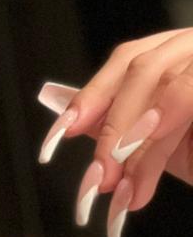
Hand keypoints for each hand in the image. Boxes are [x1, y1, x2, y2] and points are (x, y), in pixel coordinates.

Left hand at [36, 28, 192, 236]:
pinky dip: (171, 125)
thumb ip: (132, 134)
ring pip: (177, 86)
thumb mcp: (170, 144)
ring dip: (148, 139)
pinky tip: (157, 152)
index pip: (125, 62)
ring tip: (128, 185)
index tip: (56, 140)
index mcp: (177, 51)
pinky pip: (192, 97)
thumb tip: (78, 130)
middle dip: (115, 130)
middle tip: (98, 181)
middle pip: (144, 70)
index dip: (90, 98)